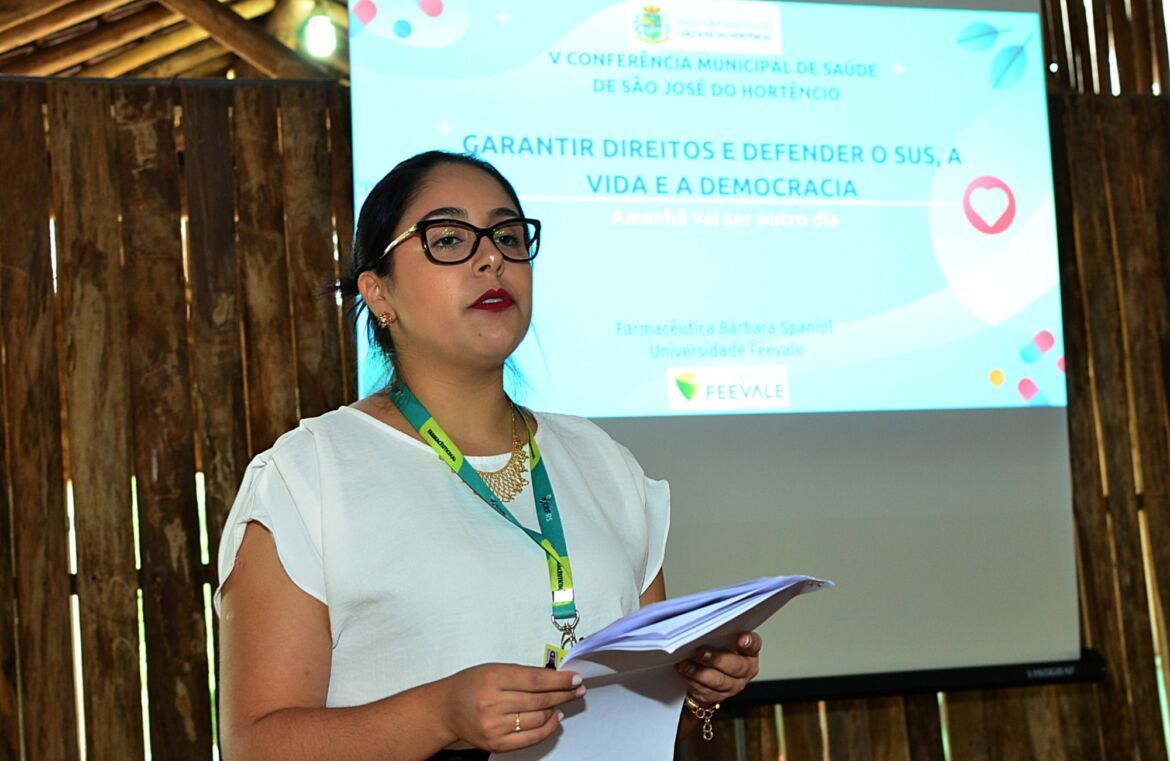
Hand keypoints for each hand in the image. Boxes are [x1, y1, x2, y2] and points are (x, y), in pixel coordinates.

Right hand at [440, 663, 584, 751]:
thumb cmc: (470, 685)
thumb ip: (522, 674)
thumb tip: (554, 678)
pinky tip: (554, 718)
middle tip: (577, 689)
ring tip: (565, 702)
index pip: (536, 680)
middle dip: (564, 694)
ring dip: (557, 709)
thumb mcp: (494, 669)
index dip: (560, 680)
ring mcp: (495, 726)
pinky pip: (531, 738)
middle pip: (540, 700)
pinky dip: (547, 728)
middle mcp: (493, 703)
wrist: (445, 709)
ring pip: (538, 719)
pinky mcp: (496, 743)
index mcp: (493, 678)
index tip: (574, 678)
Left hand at [674, 631, 761, 705]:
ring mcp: (733, 685)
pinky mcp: (718, 697)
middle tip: (699, 651)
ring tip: (684, 664)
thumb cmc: (716, 650)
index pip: (753, 645)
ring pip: (718, 681)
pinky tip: (683, 672)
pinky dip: (692, 681)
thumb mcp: (721, 639)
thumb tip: (704, 619)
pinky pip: (706, 691)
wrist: (708, 676)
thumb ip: (718, 630)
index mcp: (749, 652)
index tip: (741, 638)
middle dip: (715, 658)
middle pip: (734, 666)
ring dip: (698, 672)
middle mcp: (745, 670)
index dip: (748, 642)